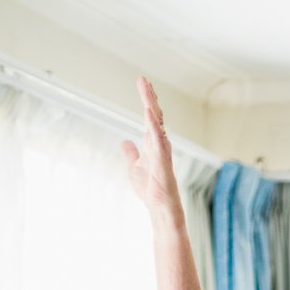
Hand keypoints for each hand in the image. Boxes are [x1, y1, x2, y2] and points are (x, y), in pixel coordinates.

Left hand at [119, 77, 180, 217]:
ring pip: (157, 126)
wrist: (160, 209)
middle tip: (142, 79)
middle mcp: (160, 145)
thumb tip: (126, 141)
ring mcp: (162, 153)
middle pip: (154, 116)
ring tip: (147, 91)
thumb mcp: (134, 167)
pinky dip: (154, 128)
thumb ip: (131, 153)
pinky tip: (149, 115)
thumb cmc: (151, 190)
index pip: (151, 118)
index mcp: (153, 144)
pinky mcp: (163, 164)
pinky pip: (159, 142)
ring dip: (152, 108)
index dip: (148, 101)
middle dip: (149, 97)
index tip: (144, 84)